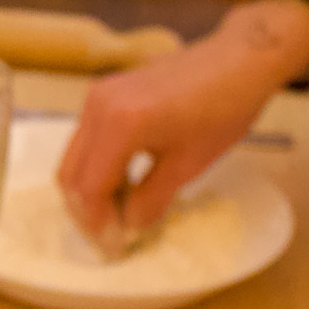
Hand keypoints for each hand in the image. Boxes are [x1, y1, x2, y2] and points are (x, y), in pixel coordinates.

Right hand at [56, 0, 308, 249]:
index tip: (114, 247)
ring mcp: (97, 97)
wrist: (238, 61)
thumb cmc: (222, 109)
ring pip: (75, 158)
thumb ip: (150, 200)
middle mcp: (98, 107)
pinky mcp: (105, 94)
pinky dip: (97, 168)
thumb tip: (129, 226)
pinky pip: (87, 140)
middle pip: (71, 174)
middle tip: (109, 237)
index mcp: (119, 124)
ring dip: (89, 190)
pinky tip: (122, 185)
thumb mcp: (187, 165)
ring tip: (116, 215)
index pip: (90, 188)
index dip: (98, 223)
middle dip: (85, 211)